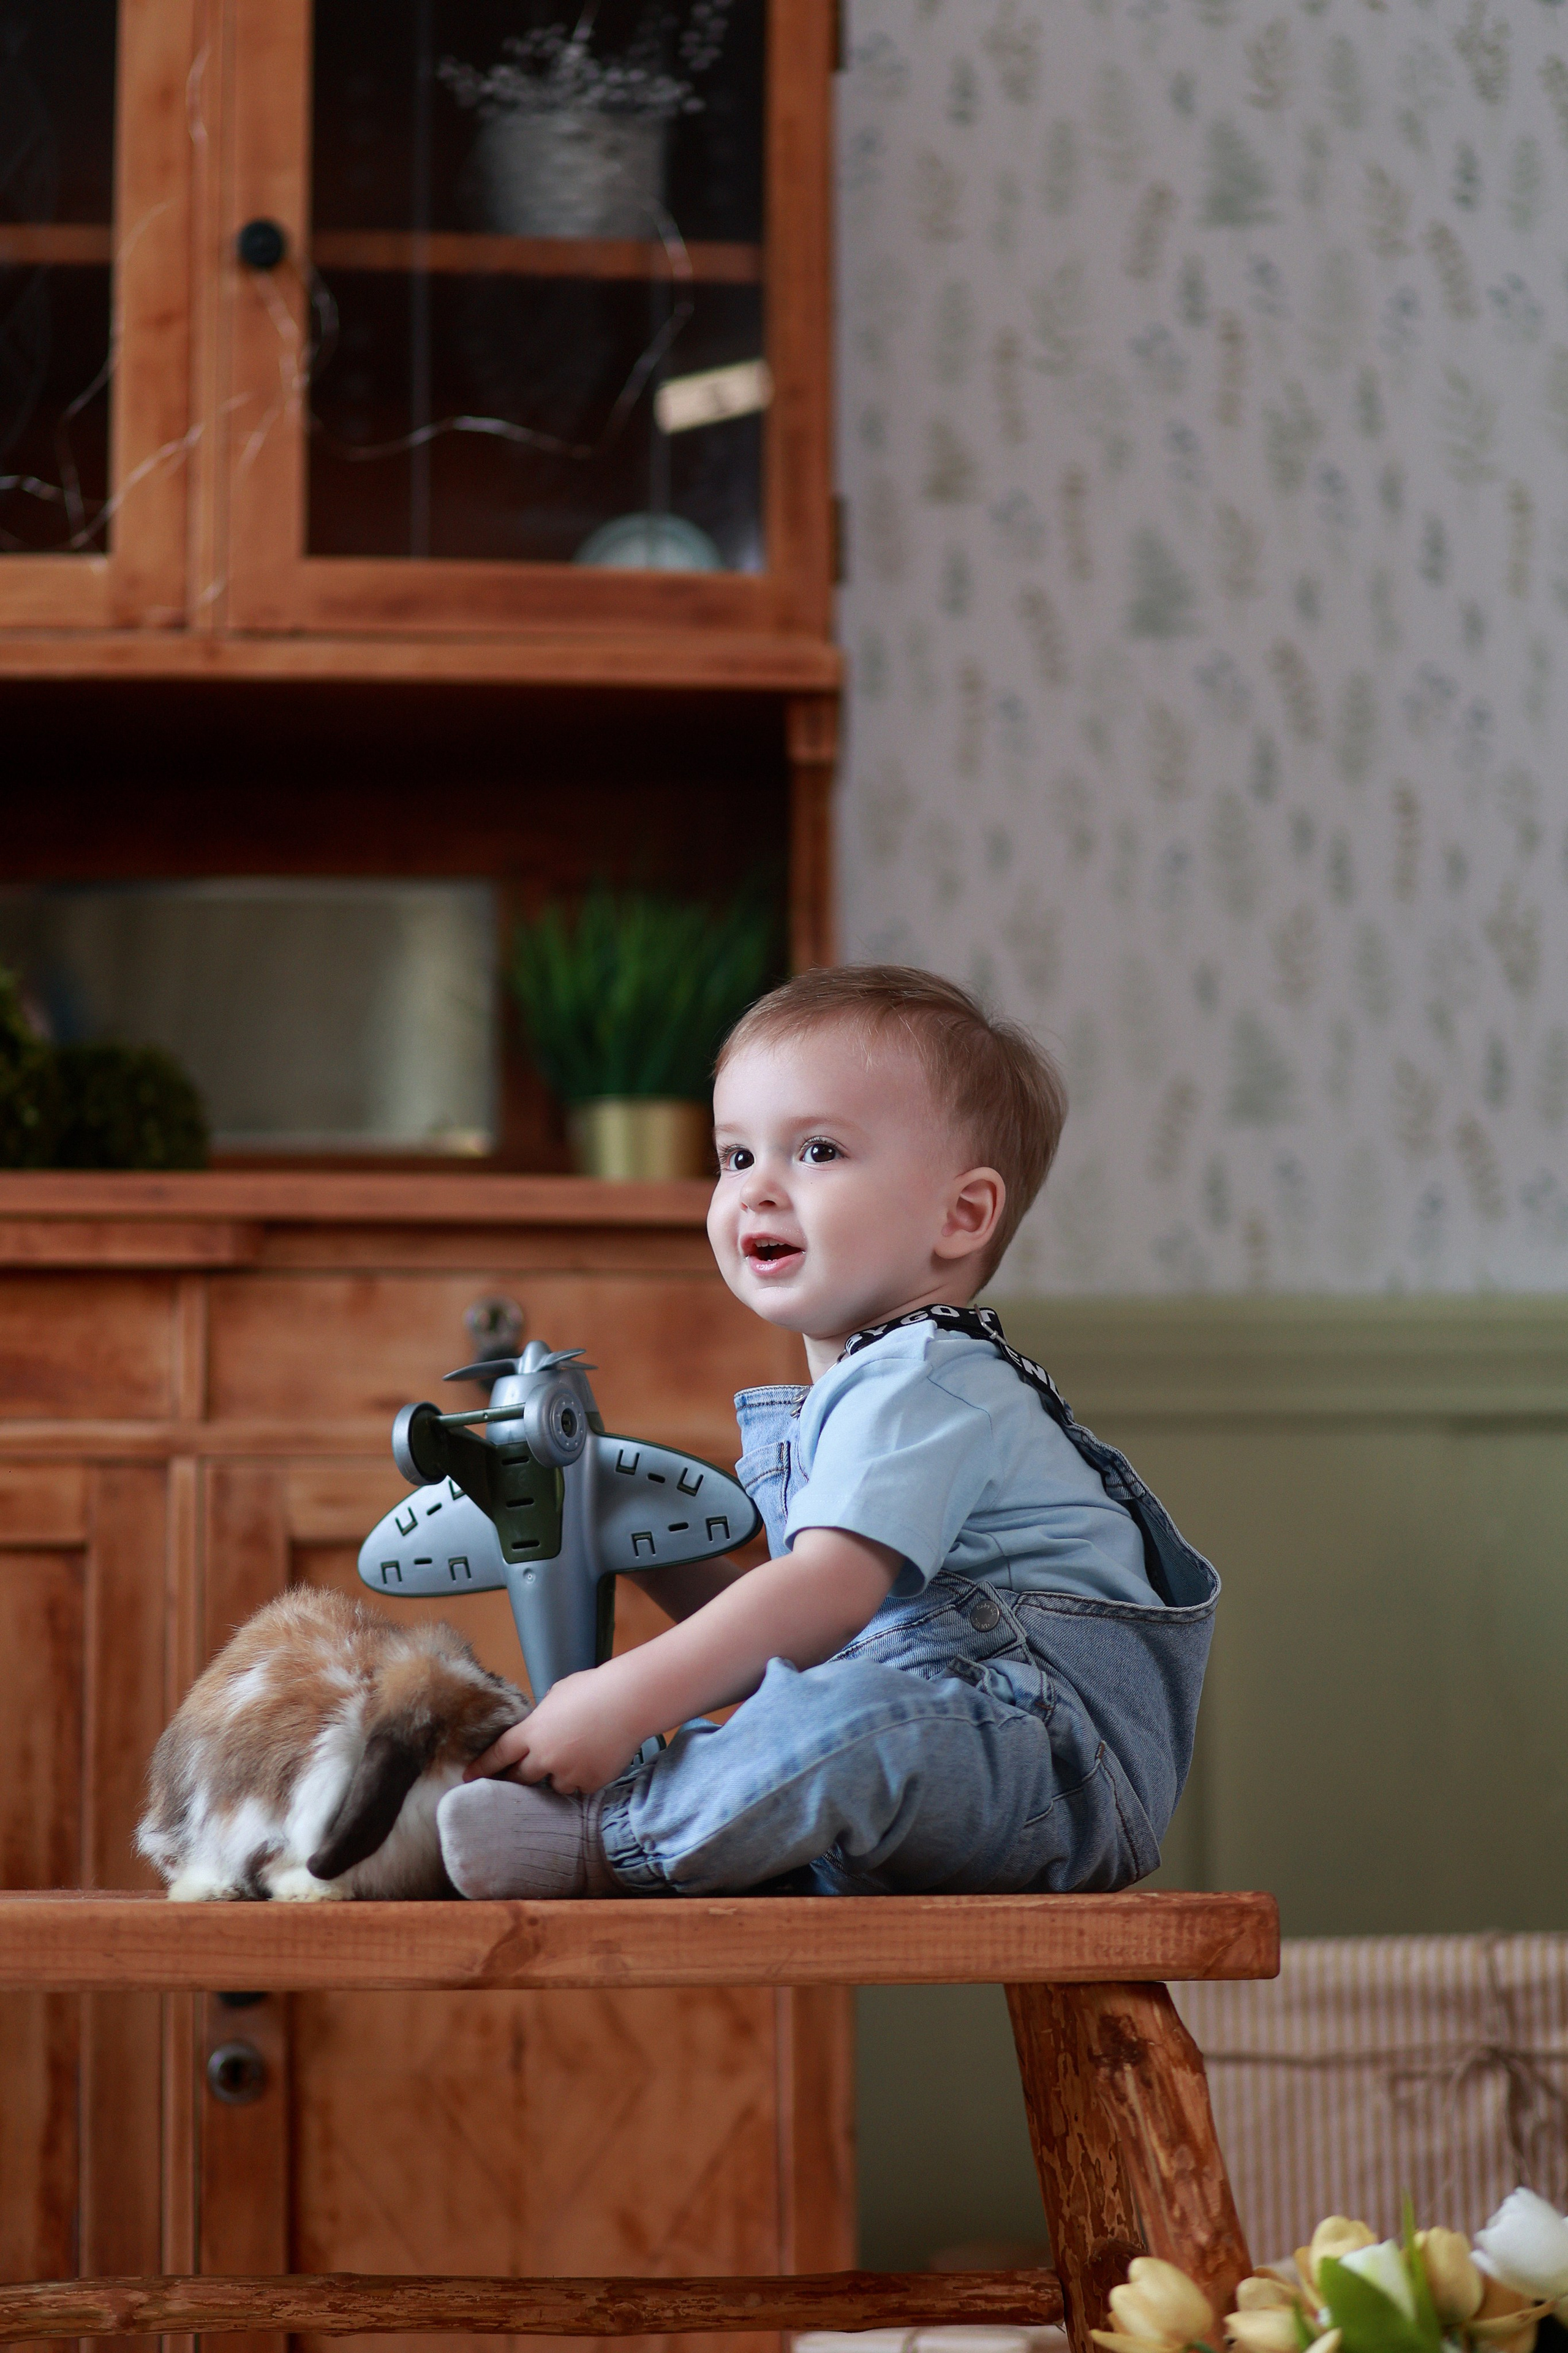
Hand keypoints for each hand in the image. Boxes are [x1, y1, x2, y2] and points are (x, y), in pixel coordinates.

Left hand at [464, 1669, 646, 1795]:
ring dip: (558, 1775)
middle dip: (515, 1778)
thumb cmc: (594, 1689)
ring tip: (577, 1754)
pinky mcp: (590, 1782)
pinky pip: (580, 1786)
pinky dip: (584, 1777)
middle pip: (520, 1777)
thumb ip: (542, 1716)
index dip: (482, 1767)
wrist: (629, 1701)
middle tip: (514, 1779)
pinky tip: (596, 1758)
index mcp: (532, 1731)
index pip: (498, 1754)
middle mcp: (545, 1756)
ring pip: (553, 1785)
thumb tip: (540, 1727)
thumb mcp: (557, 1695)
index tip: (468, 1777)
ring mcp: (567, 1772)